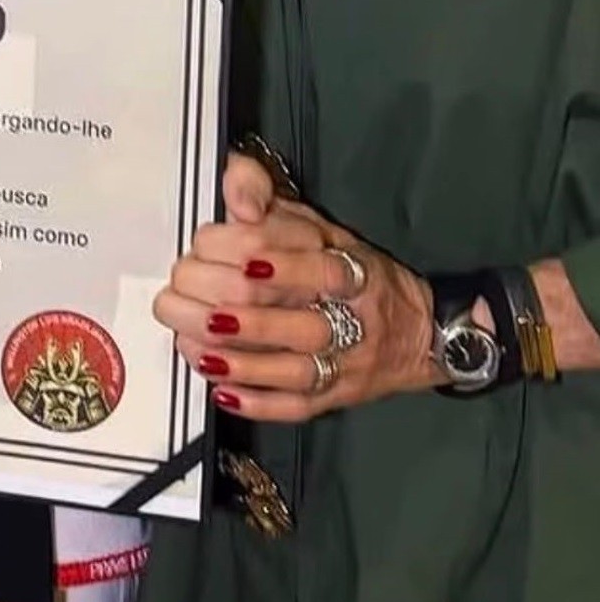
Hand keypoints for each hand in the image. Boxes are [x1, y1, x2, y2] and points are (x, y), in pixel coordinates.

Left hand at [152, 151, 437, 421]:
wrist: (419, 330)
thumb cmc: (350, 272)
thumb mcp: (314, 223)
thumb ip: (268, 197)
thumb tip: (238, 194)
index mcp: (351, 269)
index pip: (309, 262)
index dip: (253, 253)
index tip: (206, 246)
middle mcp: (355, 318)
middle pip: (298, 321)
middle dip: (232, 309)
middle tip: (182, 295)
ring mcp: (347, 363)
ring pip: (296, 368)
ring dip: (239, 359)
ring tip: (194, 342)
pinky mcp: (336, 396)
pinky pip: (298, 406)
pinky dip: (258, 401)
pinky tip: (221, 388)